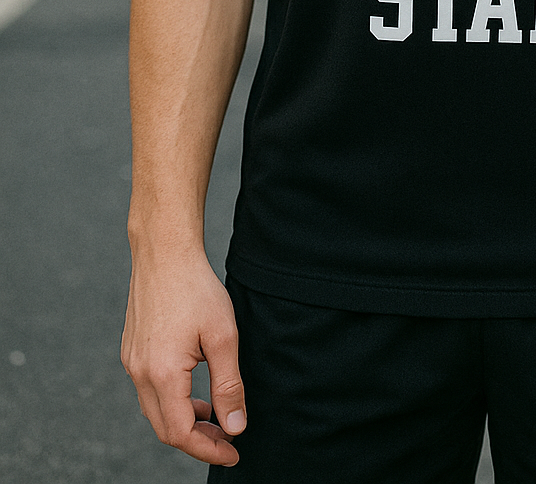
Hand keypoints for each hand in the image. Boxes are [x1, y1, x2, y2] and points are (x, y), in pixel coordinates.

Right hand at [121, 252, 246, 466]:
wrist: (164, 251)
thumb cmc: (196, 288)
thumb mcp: (223, 336)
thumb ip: (229, 385)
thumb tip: (236, 425)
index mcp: (161, 373)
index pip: (181, 433)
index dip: (209, 448)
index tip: (234, 451)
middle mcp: (139, 373)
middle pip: (164, 428)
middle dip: (197, 439)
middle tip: (227, 438)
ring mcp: (131, 361)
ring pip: (155, 410)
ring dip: (184, 420)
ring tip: (213, 414)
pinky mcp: (131, 350)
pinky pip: (148, 390)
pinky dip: (171, 400)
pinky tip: (193, 389)